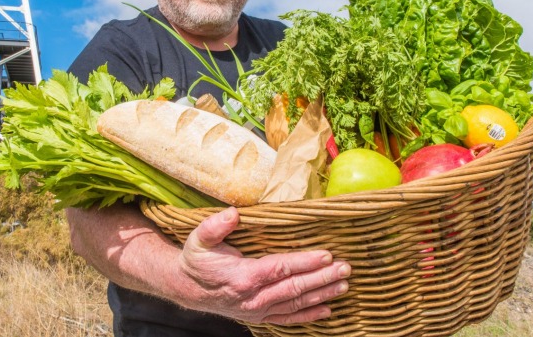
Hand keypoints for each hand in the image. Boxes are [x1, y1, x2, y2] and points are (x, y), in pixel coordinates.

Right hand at [176, 207, 349, 324]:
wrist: (186, 288)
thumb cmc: (197, 260)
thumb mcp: (200, 238)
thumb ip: (215, 226)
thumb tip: (233, 213)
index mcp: (243, 277)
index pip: (281, 268)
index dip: (305, 262)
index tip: (326, 255)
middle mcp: (254, 298)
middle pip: (294, 288)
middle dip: (322, 278)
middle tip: (345, 269)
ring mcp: (258, 310)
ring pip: (295, 304)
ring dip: (322, 295)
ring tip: (344, 285)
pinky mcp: (259, 317)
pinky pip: (288, 319)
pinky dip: (308, 316)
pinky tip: (327, 310)